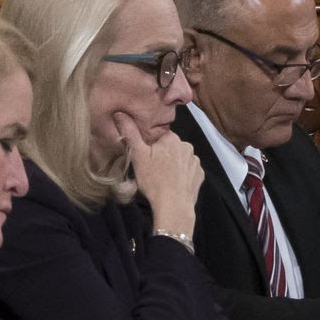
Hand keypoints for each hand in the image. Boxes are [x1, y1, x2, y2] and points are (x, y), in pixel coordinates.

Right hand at [115, 114, 201, 236]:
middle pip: (170, 147)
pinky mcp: (199, 175)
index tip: (145, 158)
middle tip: (151, 170)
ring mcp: (195, 162)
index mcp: (172, 138)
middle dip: (162, 155)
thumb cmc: (154, 180)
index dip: (150, 147)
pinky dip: (182, 175)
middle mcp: (187, 146)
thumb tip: (120, 113)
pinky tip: (173, 184)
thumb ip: (130, 133)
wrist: (173, 206)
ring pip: (180, 159)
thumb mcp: (137, 155)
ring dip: (172, 165)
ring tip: (162, 179)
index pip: (158, 137)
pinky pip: (188, 171)